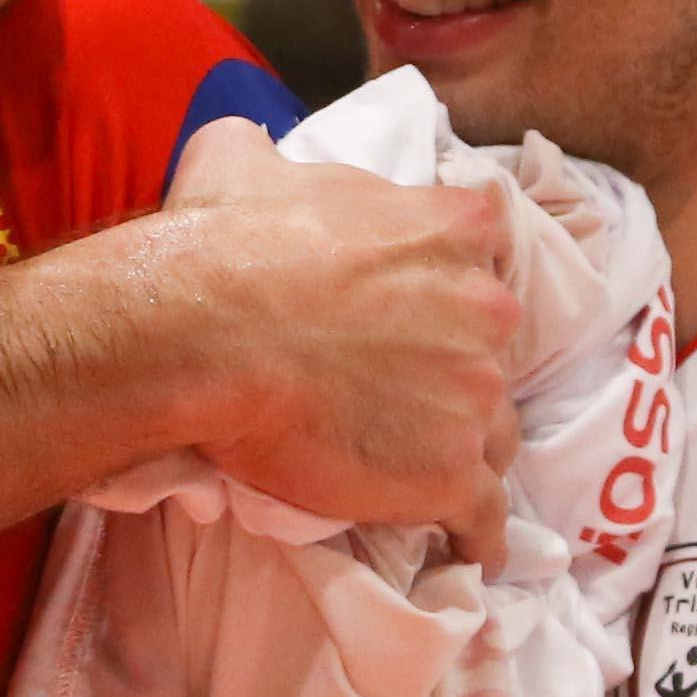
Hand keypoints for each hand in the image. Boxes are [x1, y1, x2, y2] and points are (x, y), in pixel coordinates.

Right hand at [122, 127, 520, 547]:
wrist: (204, 334)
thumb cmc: (220, 244)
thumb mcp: (238, 160)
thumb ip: (267, 152)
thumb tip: (248, 146)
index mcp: (451, 227)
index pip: (481, 246)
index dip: (446, 281)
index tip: (421, 305)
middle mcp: (485, 307)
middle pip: (491, 348)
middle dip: (456, 369)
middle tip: (399, 392)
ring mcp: (475, 396)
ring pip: (492, 432)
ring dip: (463, 448)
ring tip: (422, 471)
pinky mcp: (450, 475)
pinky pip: (484, 516)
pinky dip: (480, 535)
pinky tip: (471, 551)